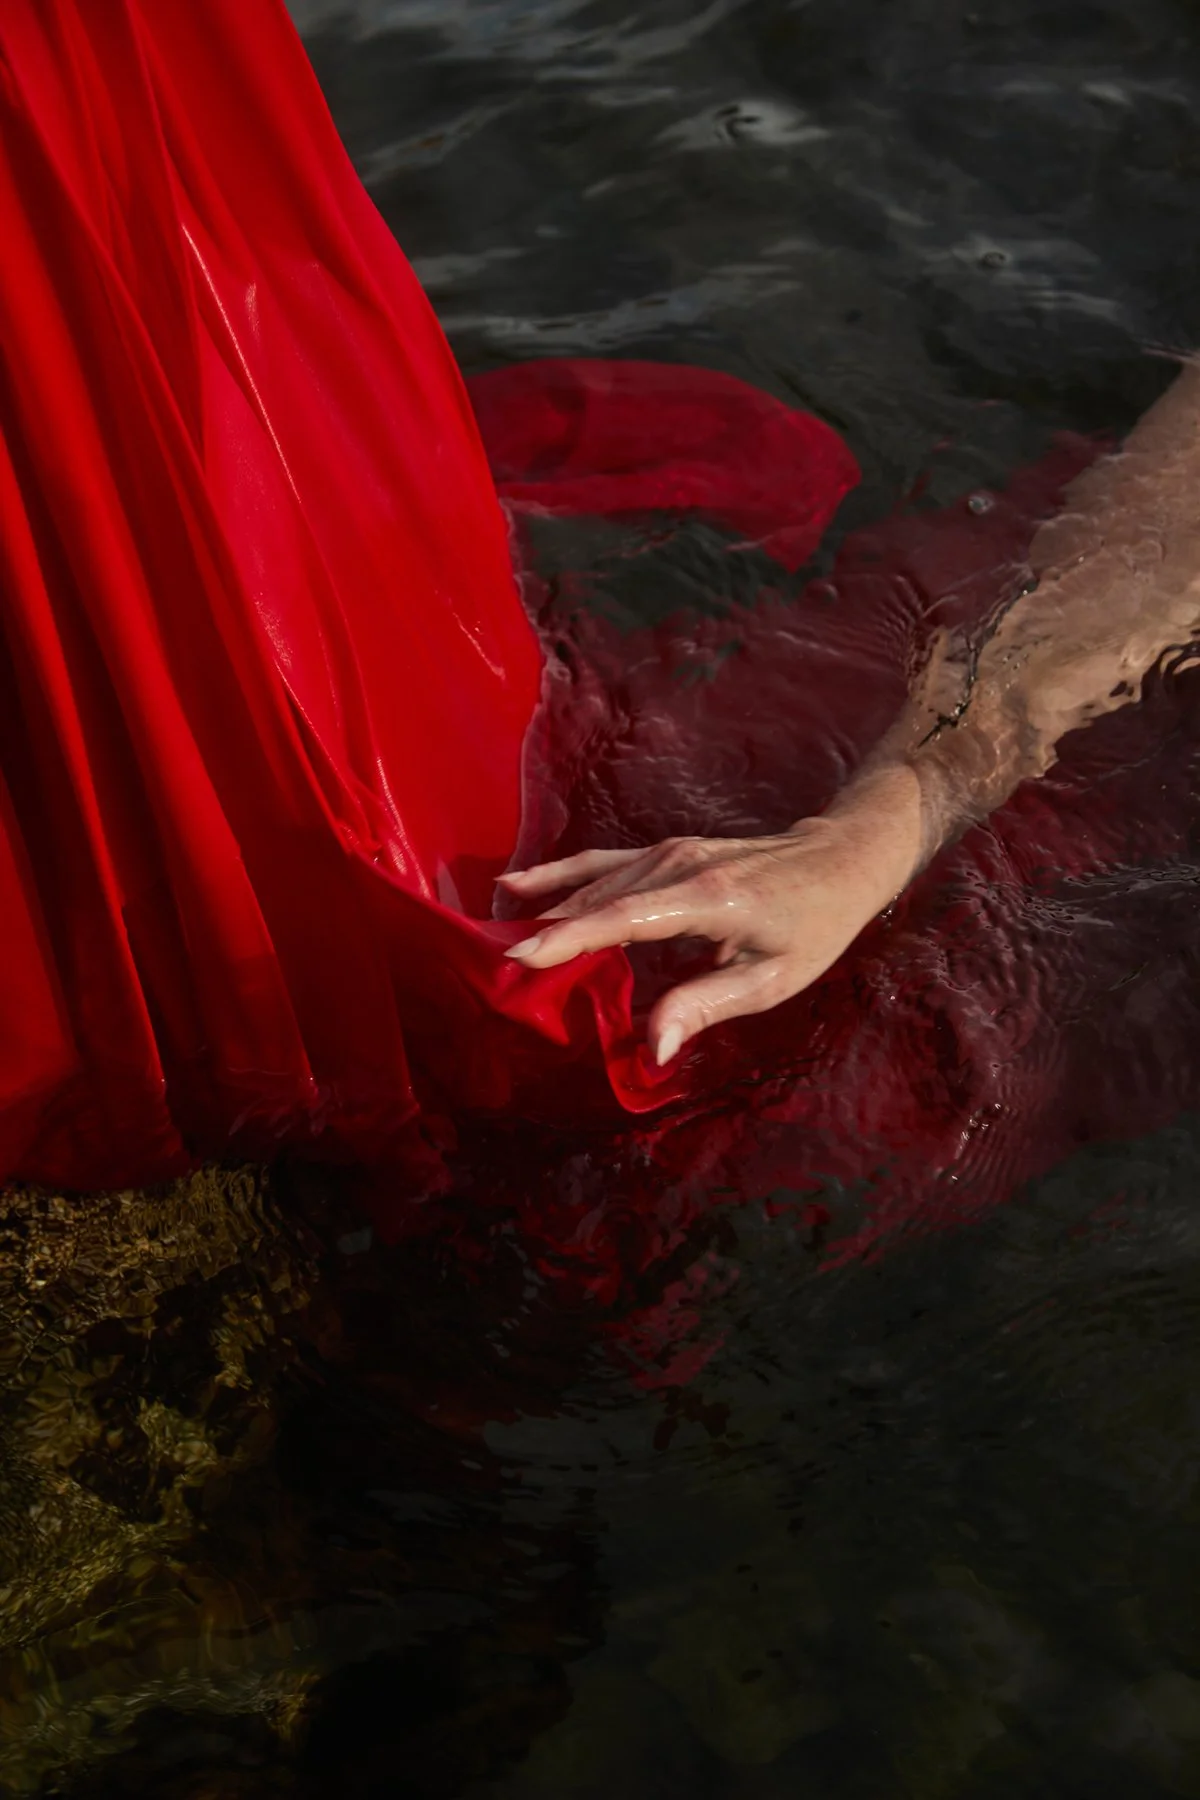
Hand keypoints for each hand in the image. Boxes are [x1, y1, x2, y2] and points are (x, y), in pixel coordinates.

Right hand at [500, 762, 923, 1064]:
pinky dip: (559, 875)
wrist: (837, 860)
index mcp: (708, 899)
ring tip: (492, 938)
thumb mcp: (772, 979)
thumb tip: (651, 1046)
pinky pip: (602, 863)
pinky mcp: (664, 850)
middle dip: (544, 932)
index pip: (625, 917)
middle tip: (492, 969)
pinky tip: (517, 884)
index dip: (572, 938)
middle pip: (598, 897)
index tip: (523, 959)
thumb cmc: (812, 927)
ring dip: (544, 909)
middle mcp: (681, 865)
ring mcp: (670, 851)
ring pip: (593, 880)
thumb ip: (706, 1007)